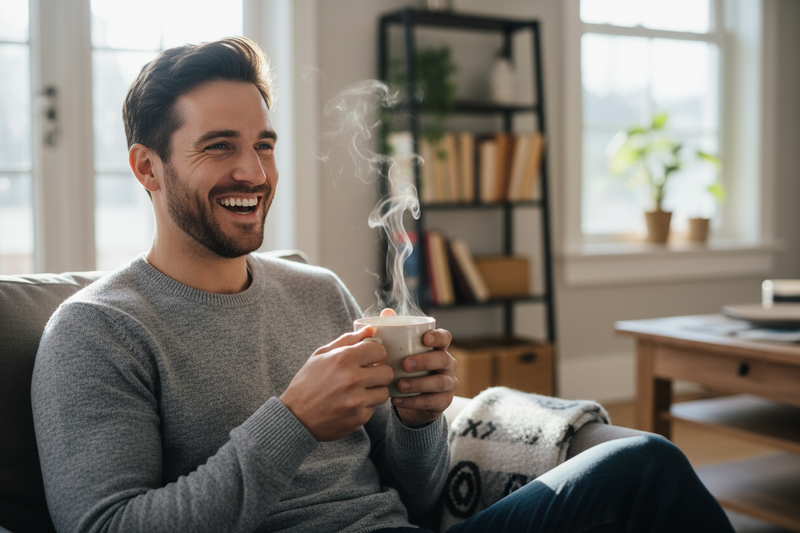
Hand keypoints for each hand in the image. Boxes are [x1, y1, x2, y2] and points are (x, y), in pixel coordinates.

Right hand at [279, 327, 392, 440]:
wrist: (295, 418)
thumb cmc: (308, 382)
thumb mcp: (321, 355)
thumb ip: (347, 340)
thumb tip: (370, 330)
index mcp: (342, 359)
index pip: (379, 350)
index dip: (376, 354)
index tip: (370, 358)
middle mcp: (351, 379)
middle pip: (387, 373)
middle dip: (379, 373)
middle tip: (368, 375)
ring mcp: (356, 401)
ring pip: (384, 392)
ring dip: (374, 391)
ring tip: (359, 391)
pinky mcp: (358, 418)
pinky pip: (374, 409)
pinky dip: (365, 406)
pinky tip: (350, 404)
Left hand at [380, 309, 457, 426]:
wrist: (410, 398)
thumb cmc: (405, 368)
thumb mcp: (401, 350)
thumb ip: (395, 331)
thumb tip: (386, 312)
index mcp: (438, 347)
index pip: (445, 338)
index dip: (437, 337)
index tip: (424, 339)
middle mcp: (447, 364)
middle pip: (443, 359)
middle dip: (425, 361)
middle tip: (405, 364)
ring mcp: (448, 383)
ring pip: (439, 382)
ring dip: (418, 384)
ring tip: (399, 385)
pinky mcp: (444, 401)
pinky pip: (432, 402)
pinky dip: (413, 402)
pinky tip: (396, 399)